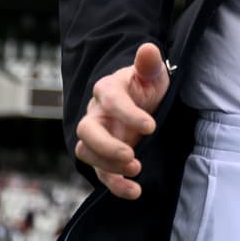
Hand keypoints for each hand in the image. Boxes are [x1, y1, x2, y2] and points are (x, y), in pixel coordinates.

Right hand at [72, 42, 168, 198]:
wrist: (144, 104)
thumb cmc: (146, 86)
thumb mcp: (153, 74)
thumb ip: (149, 64)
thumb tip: (148, 49)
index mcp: (108, 90)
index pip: (111, 100)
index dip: (128, 114)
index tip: (152, 126)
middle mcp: (96, 114)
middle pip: (86, 131)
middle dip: (106, 146)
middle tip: (132, 156)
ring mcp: (97, 137)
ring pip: (88, 153)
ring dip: (109, 166)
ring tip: (136, 170)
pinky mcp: (103, 157)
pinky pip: (100, 173)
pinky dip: (115, 185)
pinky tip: (135, 191)